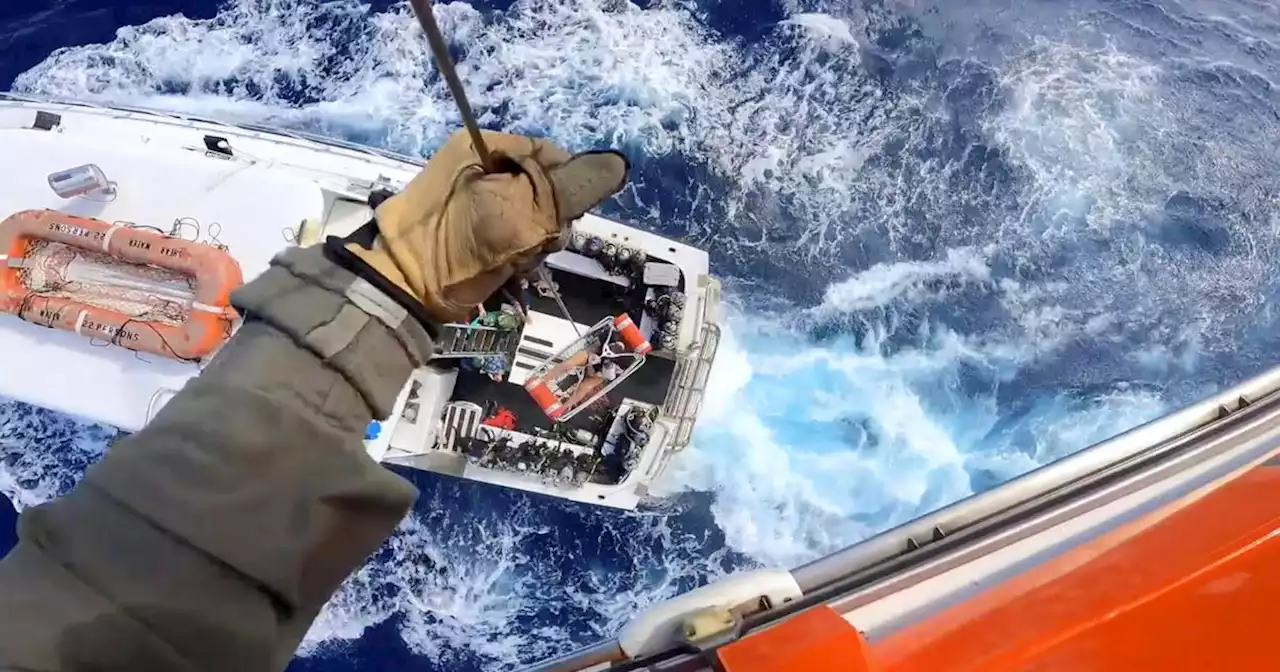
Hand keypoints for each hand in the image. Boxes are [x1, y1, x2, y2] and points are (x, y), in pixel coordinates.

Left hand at [339, 130, 628, 323]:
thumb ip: (571, 187)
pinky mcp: (474, 232)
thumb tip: (619, 163)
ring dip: (535, 242)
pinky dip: (519, 254)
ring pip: (533, 216)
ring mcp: (475, 201)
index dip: (564, 187)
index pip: (549, 154)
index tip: (559, 217)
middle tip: (532, 243)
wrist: (404, 290)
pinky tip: (509, 269)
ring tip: (516, 260)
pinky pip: (515, 235)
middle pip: (544, 187)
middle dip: (548, 220)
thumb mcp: (521, 211)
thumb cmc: (459, 243)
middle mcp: (478, 168)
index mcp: (482, 146)